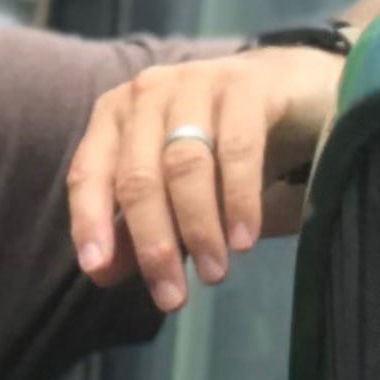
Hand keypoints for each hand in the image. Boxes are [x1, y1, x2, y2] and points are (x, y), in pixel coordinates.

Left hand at [69, 41, 347, 311]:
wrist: (290, 94)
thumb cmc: (219, 149)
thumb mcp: (173, 194)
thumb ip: (135, 230)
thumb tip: (101, 273)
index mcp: (116, 117)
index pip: (90, 173)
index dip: (90, 222)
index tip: (98, 271)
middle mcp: (148, 93)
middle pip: (139, 177)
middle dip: (154, 244)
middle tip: (173, 297)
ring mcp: (196, 82)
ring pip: (185, 165)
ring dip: (198, 228)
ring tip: (215, 273)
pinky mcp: (246, 84)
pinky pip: (238, 148)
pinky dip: (238, 200)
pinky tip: (244, 240)